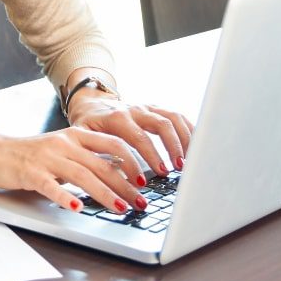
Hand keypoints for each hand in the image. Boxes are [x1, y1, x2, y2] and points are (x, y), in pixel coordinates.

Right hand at [0, 127, 150, 215]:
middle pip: (102, 163)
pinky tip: (77, 209)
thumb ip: (86, 158)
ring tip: (120, 208)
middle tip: (141, 202)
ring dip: (104, 194)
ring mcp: (47, 157)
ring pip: (83, 175)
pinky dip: (66, 198)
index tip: (145, 180)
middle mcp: (64, 143)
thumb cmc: (29, 155)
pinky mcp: (30, 172)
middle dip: (125, 185)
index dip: (132, 161)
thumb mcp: (62, 150)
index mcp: (74, 135)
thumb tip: (119, 174)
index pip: (112, 144)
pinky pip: (51, 185)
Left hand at [69, 91, 193, 177]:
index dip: (150, 155)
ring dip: (184, 138)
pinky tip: (197, 146)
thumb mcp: (83, 138)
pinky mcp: (156, 109)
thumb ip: (95, 154)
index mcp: (117, 118)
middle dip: (172, 147)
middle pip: (161, 124)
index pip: (138, 136)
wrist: (89, 103)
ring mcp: (147, 108)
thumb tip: (108, 177)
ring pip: (172, 118)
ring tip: (190, 160)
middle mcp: (135, 110)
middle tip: (178, 169)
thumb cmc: (87, 125)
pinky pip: (177, 115)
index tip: (160, 173)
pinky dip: (189, 129)